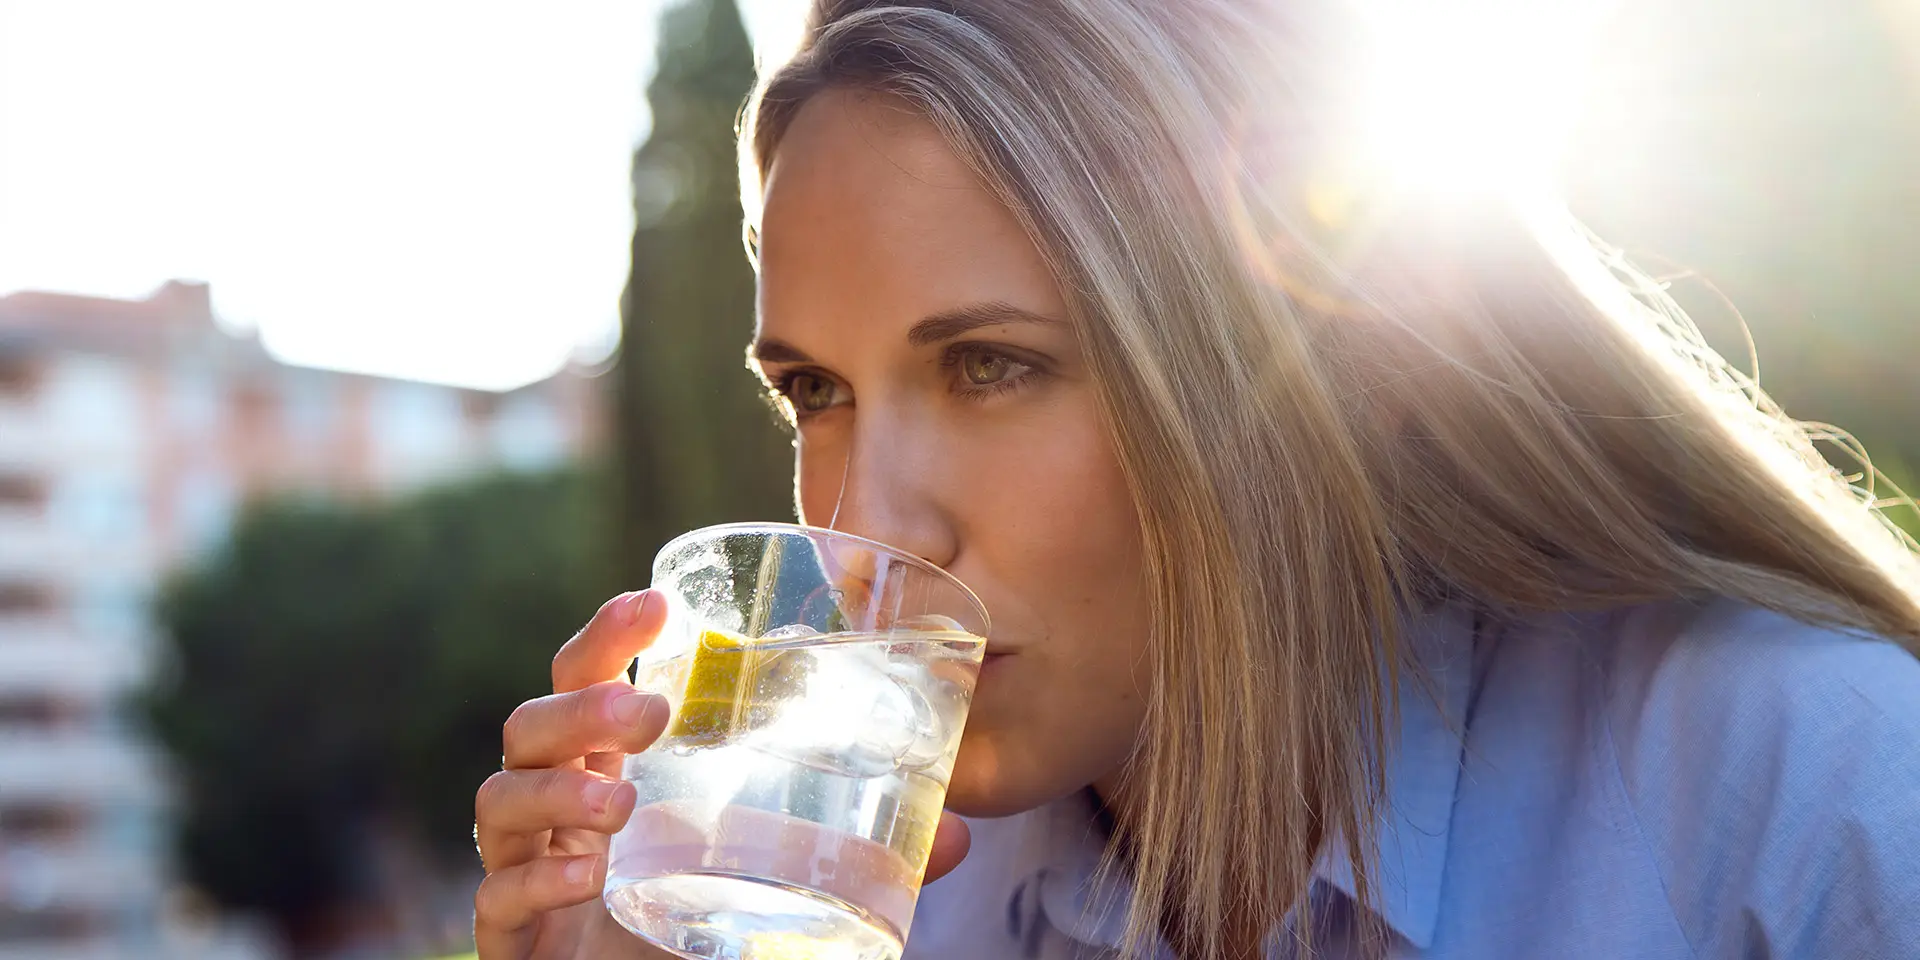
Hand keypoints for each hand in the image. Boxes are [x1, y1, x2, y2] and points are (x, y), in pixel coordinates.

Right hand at [471, 589, 974, 958]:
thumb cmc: (709, 928)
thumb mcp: (787, 878)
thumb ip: (865, 853)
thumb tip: (964, 834)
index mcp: (615, 769)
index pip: (585, 677)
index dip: (606, 634)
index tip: (653, 602)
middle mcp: (560, 808)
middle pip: (530, 725)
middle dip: (580, 708)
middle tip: (647, 718)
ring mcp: (529, 870)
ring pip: (500, 800)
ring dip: (555, 793)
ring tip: (617, 808)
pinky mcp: (516, 939)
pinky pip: (497, 897)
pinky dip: (531, 881)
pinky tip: (585, 873)